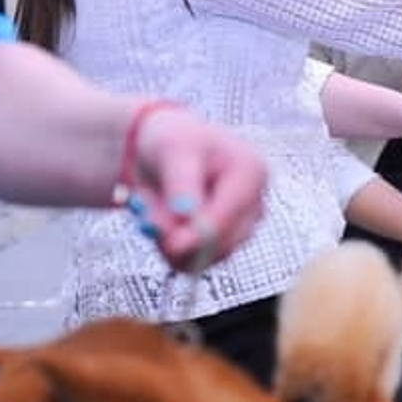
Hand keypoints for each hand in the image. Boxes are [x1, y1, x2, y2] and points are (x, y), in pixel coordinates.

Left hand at [133, 111, 267, 271]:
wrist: (164, 148)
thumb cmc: (172, 140)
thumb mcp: (174, 153)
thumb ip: (182, 185)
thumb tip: (186, 217)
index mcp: (251, 172)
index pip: (230, 216)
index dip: (200, 234)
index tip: (168, 245)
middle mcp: (255, 201)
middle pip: (225, 242)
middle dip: (181, 238)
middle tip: (146, 221)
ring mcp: (243, 223)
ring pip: (210, 256)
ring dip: (172, 242)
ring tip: (151, 211)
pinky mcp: (225, 240)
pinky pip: (199, 261)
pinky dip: (174, 249)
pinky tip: (162, 224)